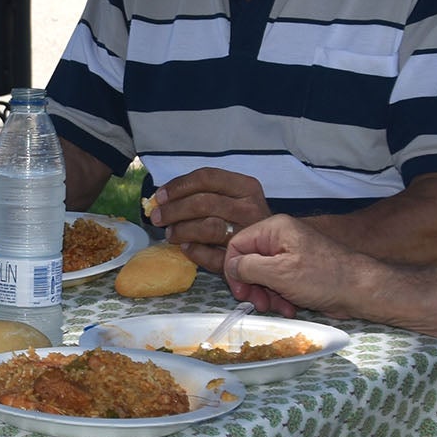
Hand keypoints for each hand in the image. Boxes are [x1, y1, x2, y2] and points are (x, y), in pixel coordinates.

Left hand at [145, 167, 272, 274]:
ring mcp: (248, 234)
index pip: (207, 178)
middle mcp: (250, 208)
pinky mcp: (242, 259)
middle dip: (174, 210)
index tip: (160, 195)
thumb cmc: (245, 219)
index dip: (179, 185)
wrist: (279, 247)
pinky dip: (194, 252)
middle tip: (157, 217)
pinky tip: (185, 248)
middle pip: (204, 203)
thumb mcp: (234, 197)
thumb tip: (162, 198)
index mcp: (247, 188)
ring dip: (181, 230)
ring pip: (207, 228)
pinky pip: (212, 255)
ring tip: (169, 234)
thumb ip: (204, 192)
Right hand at [223, 215, 375, 317]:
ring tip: (279, 309)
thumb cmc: (323, 278)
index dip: (233, 270)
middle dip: (252, 286)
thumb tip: (231, 267)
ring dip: (267, 296)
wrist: (361, 290)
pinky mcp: (299, 271)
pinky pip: (278, 283)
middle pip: (249, 262)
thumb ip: (248, 267)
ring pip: (263, 276)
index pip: (237, 244)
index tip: (240, 292)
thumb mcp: (279, 272)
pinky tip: (291, 309)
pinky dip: (280, 298)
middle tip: (258, 304)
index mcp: (274, 229)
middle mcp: (281, 238)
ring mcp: (291, 254)